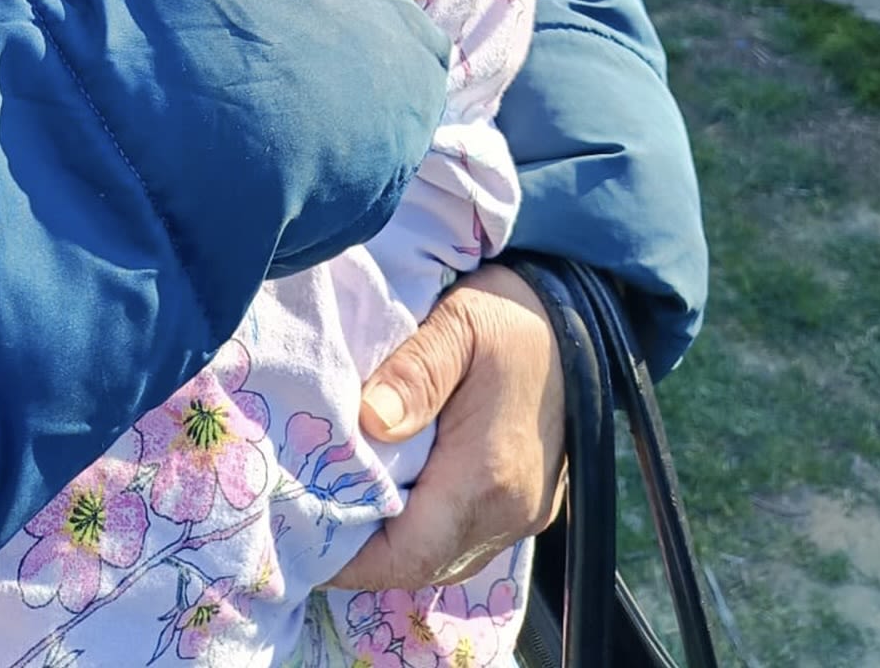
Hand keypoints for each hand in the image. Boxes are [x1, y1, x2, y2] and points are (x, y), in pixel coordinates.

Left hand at [329, 263, 565, 589]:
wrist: (577, 318)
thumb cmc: (511, 316)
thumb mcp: (458, 323)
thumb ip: (415, 372)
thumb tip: (370, 420)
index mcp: (488, 475)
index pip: (410, 551)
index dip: (351, 558)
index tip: (301, 538)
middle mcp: (509, 510)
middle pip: (423, 564)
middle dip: (363, 555)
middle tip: (306, 521)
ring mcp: (523, 513)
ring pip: (444, 559)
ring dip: (394, 546)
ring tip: (340, 511)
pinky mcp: (527, 506)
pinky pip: (466, 541)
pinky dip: (424, 532)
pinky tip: (390, 499)